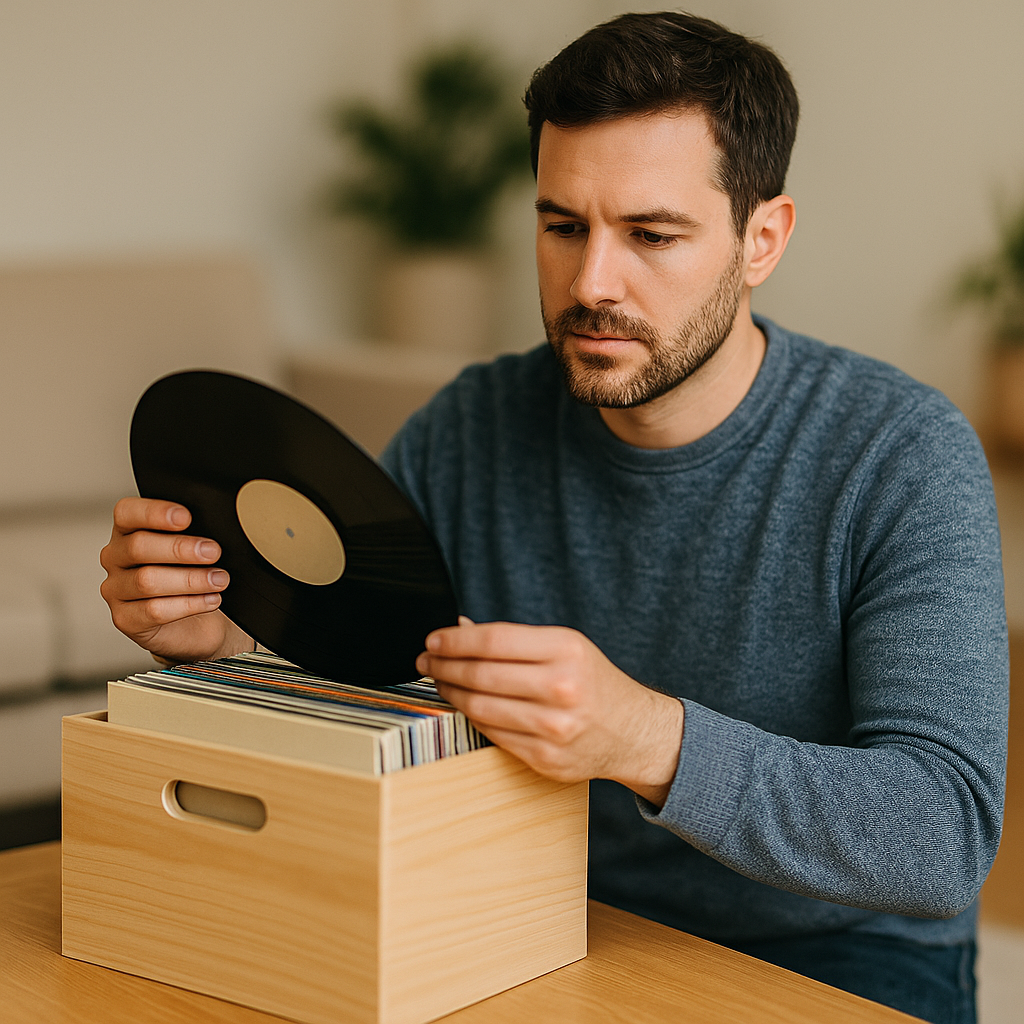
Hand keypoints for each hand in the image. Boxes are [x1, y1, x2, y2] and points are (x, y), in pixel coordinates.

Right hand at [99, 497, 251, 663]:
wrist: (195, 622)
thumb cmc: (192, 576)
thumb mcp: (194, 549)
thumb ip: (195, 534)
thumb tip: (217, 527)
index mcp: (128, 531)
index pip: (127, 513)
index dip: (154, 513)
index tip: (186, 517)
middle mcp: (115, 557)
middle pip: (138, 547)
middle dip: (180, 548)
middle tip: (213, 552)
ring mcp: (116, 589)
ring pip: (147, 581)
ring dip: (190, 579)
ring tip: (219, 580)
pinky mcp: (125, 619)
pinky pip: (154, 611)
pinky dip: (189, 604)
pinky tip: (210, 599)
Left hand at [416, 619, 683, 805]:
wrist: (631, 731)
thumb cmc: (592, 681)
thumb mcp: (564, 646)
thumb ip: (513, 639)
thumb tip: (458, 628)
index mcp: (566, 651)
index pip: (493, 641)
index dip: (455, 640)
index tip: (433, 640)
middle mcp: (562, 689)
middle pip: (481, 675)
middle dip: (444, 666)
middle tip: (426, 661)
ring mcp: (553, 728)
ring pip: (480, 708)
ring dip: (451, 693)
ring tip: (440, 682)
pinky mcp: (545, 758)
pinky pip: (492, 734)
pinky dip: (472, 718)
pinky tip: (465, 706)